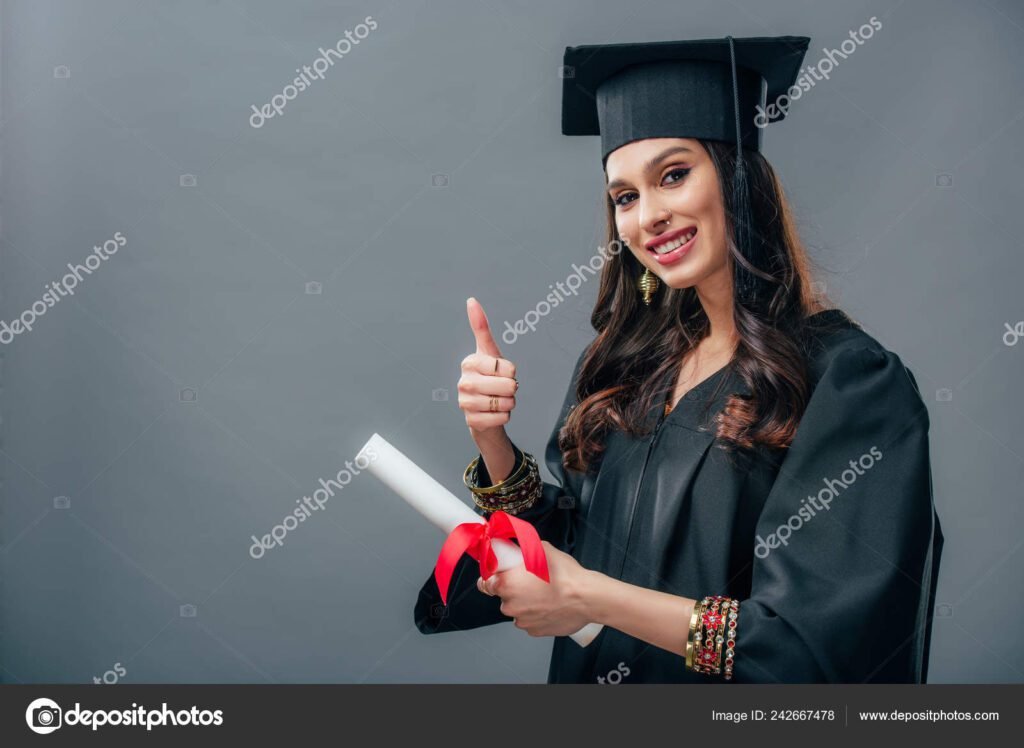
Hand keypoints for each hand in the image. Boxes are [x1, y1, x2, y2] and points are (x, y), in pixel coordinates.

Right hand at [459, 297, 517, 437]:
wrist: (483, 409)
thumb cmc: (489, 377)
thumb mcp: (489, 352)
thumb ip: (481, 327)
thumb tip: (471, 300)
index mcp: (469, 362)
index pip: (508, 368)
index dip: (511, 372)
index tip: (501, 373)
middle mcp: (464, 382)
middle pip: (508, 386)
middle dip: (512, 389)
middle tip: (501, 389)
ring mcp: (465, 403)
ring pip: (506, 403)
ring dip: (509, 404)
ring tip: (498, 401)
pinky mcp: (471, 422)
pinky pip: (502, 418)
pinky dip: (504, 417)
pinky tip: (494, 414)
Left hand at [477, 541, 592, 636]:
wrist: (586, 597)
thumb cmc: (565, 575)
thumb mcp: (541, 550)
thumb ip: (524, 549)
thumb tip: (519, 547)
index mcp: (506, 584)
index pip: (485, 584)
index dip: (491, 578)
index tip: (498, 576)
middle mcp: (510, 605)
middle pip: (504, 597)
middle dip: (514, 590)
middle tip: (531, 581)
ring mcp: (522, 620)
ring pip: (518, 610)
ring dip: (526, 603)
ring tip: (544, 594)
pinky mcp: (535, 631)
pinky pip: (530, 621)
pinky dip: (536, 614)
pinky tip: (549, 605)